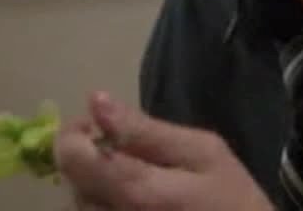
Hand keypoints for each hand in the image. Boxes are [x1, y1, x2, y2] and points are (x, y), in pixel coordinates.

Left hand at [55, 92, 272, 210]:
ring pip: (81, 205)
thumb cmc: (230, 197)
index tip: (99, 126)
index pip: (72, 157)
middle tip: (131, 156)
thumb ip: (146, 130)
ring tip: (139, 185)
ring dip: (99, 188)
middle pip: (72, 183)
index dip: (74, 133)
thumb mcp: (203, 152)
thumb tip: (96, 101)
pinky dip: (108, 205)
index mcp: (136, 192)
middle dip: (93, 161)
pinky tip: (139, 204)